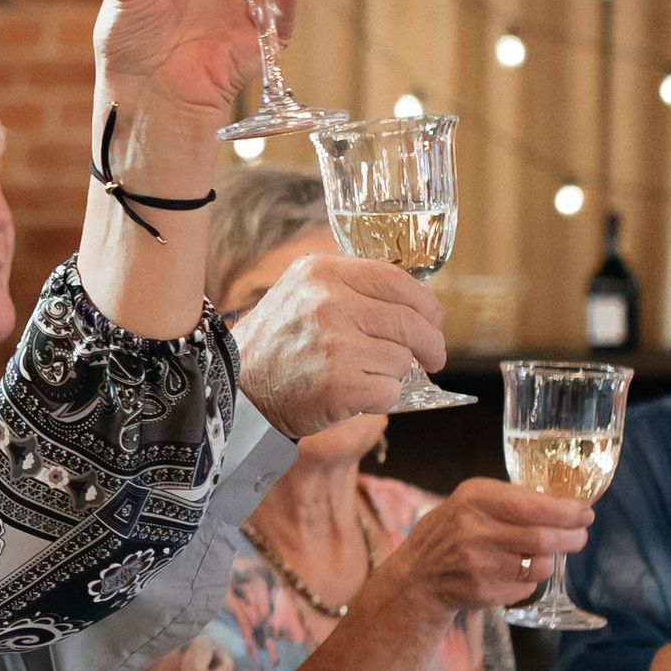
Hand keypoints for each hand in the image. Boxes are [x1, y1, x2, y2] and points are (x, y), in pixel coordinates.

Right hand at [230, 253, 444, 435]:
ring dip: (393, 373)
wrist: (237, 389)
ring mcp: (335, 344)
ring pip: (402, 360)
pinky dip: (381, 398)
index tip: (433, 321)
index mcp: (323, 272)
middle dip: (430, 344)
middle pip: (411, 323)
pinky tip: (355, 395)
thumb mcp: (303, 292)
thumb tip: (417, 305)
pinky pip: (390, 391)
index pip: (398, 281)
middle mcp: (329, 303)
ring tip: (361, 374)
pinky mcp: (340, 384)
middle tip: (432, 358)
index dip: (426, 304)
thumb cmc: (278, 344)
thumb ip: (352, 287)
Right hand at [391, 479, 591, 618]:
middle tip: (580, 536)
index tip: (585, 513)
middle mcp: (474, 530)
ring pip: (539, 565)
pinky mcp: (484, 592)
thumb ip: (510, 499)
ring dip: (549, 560)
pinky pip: (526, 586)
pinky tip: (513, 572)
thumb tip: (564, 503)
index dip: (565, 511)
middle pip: (542, 537)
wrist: (417, 577)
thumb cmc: (452, 532)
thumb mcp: (471, 501)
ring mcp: (479, 564)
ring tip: (542, 555)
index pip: (532, 505)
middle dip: (571, 538)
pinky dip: (529, 580)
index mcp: (474, 500)